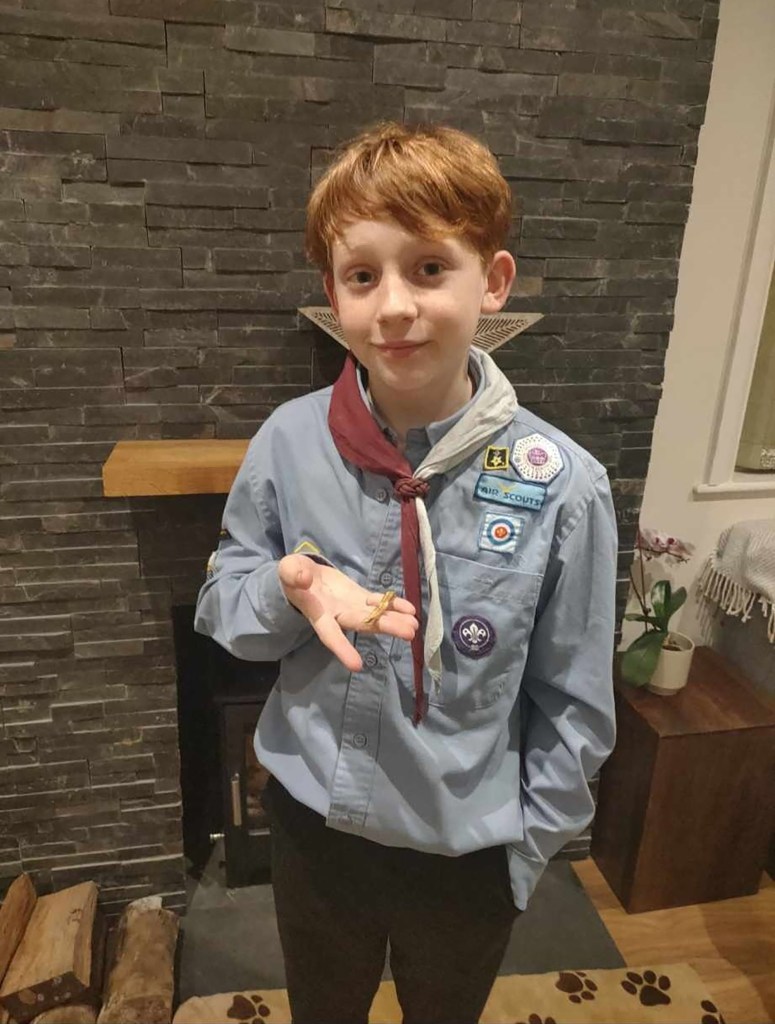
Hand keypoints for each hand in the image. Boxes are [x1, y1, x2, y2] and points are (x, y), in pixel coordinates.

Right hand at [278, 554, 417, 671]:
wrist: (301, 574)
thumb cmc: (292, 576)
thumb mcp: (287, 570)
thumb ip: (293, 574)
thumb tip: (303, 579)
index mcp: (318, 613)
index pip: (330, 634)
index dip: (342, 648)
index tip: (357, 666)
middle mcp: (338, 614)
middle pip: (362, 624)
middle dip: (385, 627)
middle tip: (409, 633)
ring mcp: (351, 606)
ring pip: (374, 616)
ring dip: (395, 620)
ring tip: (415, 625)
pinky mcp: (359, 597)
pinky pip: (378, 603)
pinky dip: (393, 605)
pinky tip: (411, 609)